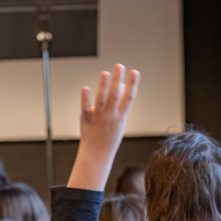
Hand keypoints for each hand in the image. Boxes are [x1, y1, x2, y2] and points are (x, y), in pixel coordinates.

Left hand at [67, 64, 139, 190]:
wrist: (97, 154)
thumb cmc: (109, 135)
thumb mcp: (120, 120)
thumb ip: (121, 102)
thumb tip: (121, 84)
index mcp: (121, 116)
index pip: (129, 98)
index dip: (133, 85)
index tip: (135, 72)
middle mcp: (110, 116)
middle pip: (115, 96)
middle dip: (118, 81)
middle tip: (120, 66)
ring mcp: (98, 118)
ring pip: (101, 100)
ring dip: (104, 87)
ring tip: (106, 73)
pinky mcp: (86, 119)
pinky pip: (86, 108)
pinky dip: (85, 99)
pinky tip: (85, 88)